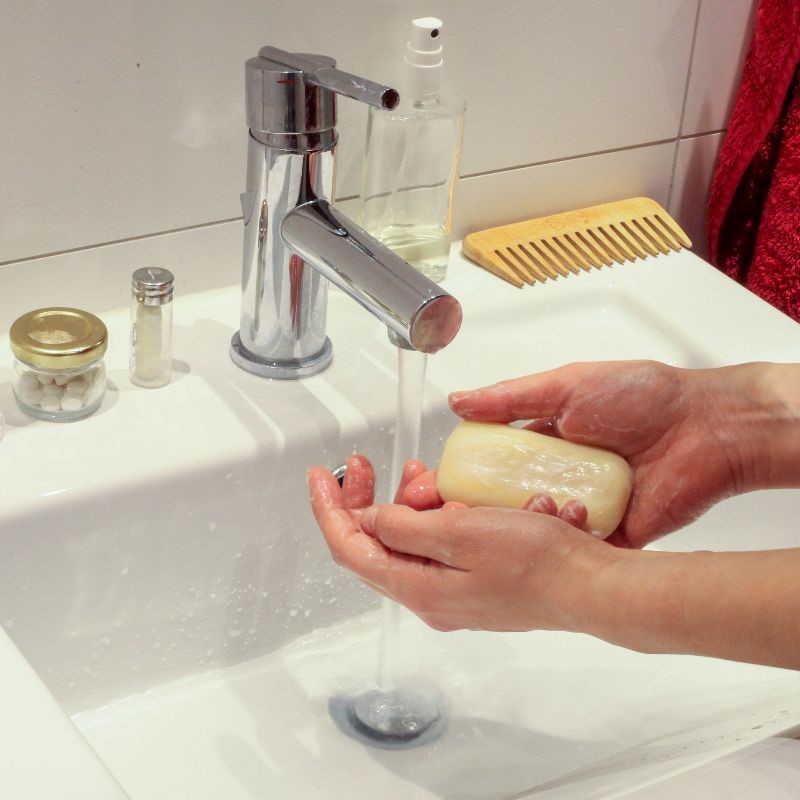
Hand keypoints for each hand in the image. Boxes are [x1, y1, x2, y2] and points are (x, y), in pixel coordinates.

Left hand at [307, 456, 606, 631]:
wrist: (592, 586)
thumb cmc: (537, 561)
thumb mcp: (460, 532)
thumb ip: (406, 527)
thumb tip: (370, 521)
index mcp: (417, 587)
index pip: (350, 547)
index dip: (329, 509)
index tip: (320, 475)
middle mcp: (429, 596)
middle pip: (376, 544)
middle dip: (367, 500)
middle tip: (366, 464)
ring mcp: (454, 592)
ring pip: (409, 542)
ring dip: (406, 504)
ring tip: (422, 474)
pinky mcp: (477, 582)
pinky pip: (440, 546)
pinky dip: (436, 515)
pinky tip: (455, 496)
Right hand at [445, 361, 796, 547]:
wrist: (706, 427)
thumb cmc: (641, 396)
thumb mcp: (566, 386)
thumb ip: (510, 398)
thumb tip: (458, 402)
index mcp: (547, 442)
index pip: (494, 465)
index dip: (468, 477)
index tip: (442, 487)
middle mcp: (562, 477)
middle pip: (510, 501)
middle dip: (488, 509)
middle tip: (467, 512)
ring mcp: (584, 507)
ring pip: (539, 527)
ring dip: (526, 522)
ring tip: (530, 506)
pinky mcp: (611, 536)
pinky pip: (577, 547)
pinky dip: (563, 542)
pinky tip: (554, 528)